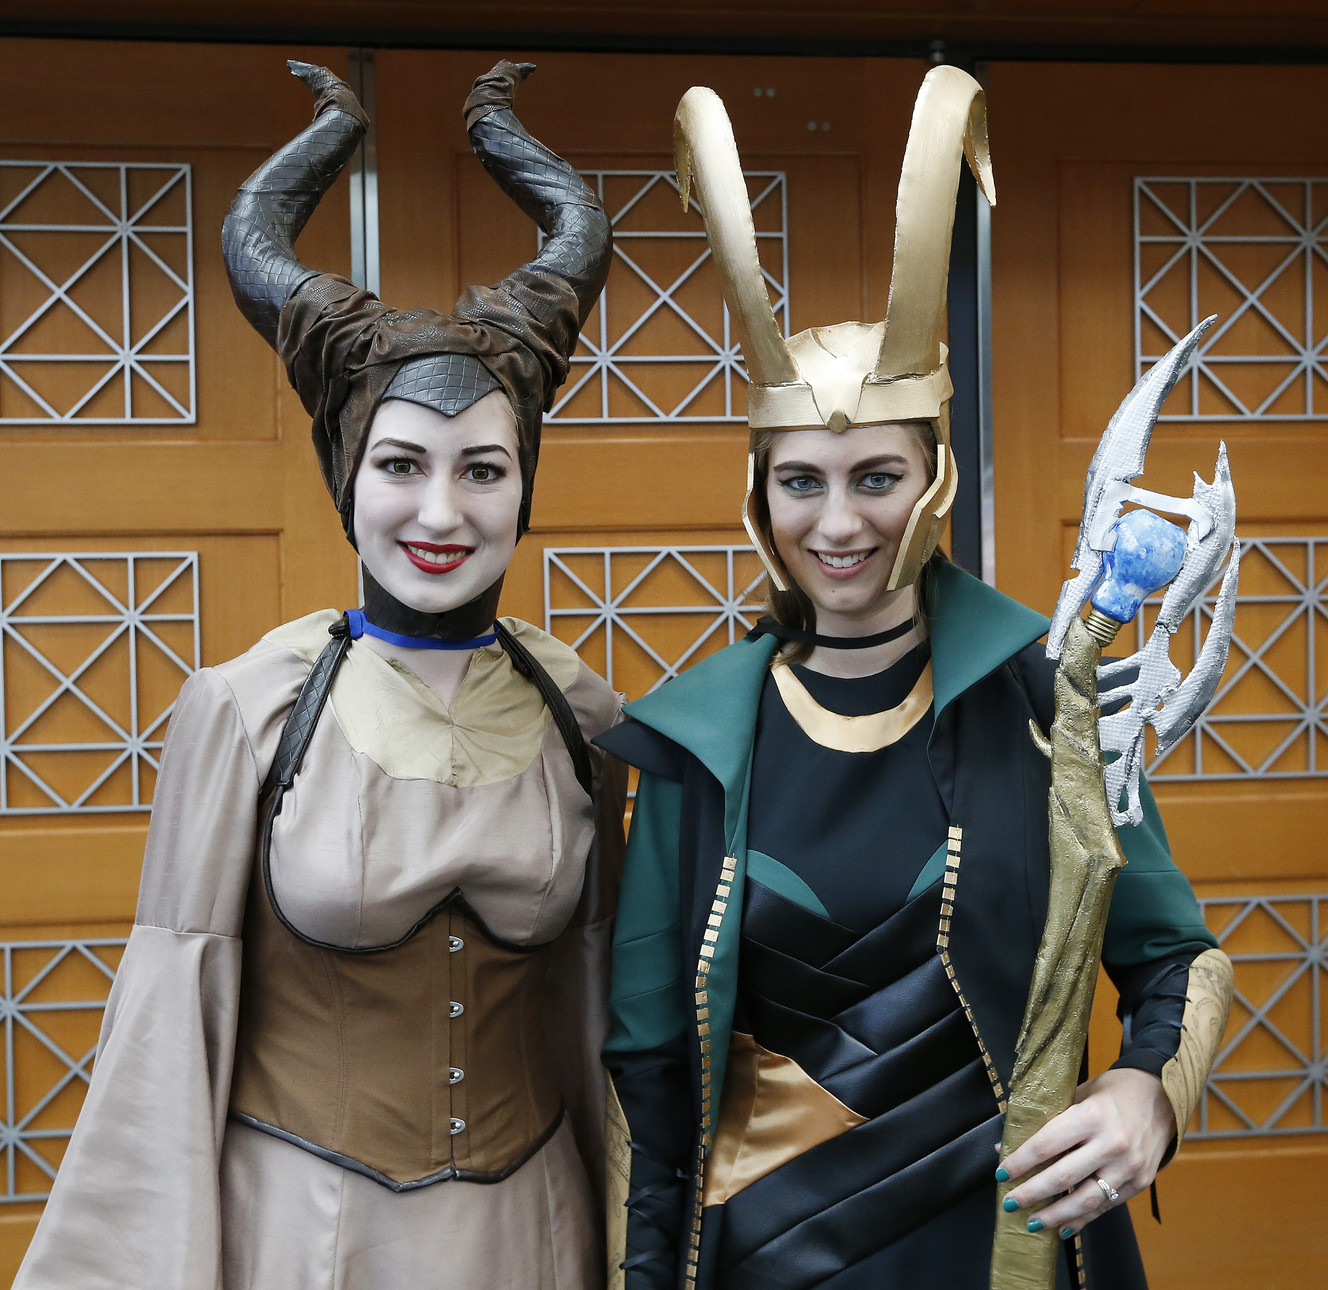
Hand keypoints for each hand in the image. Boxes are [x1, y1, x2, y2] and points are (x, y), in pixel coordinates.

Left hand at [998, 1068, 1175, 1238]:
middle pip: (1062, 1177)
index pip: (1047, 1145)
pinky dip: (1082, 1218)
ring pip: (1085, 1200)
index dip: (1021, 1162)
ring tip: (1032, 1222)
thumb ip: (1047, 1118)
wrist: (1161, 1097)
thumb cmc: (1112, 1092)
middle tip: (1010, 1202)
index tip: (1002, 1172)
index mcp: (1091, 1116)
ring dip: (1055, 1215)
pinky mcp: (1140, 1183)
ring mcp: (1128, 1167)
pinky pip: (1106, 1206)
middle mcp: (1111, 1144)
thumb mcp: (1078, 1094)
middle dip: (1031, 1193)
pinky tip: (1064, 1226)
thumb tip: (1009, 1143)